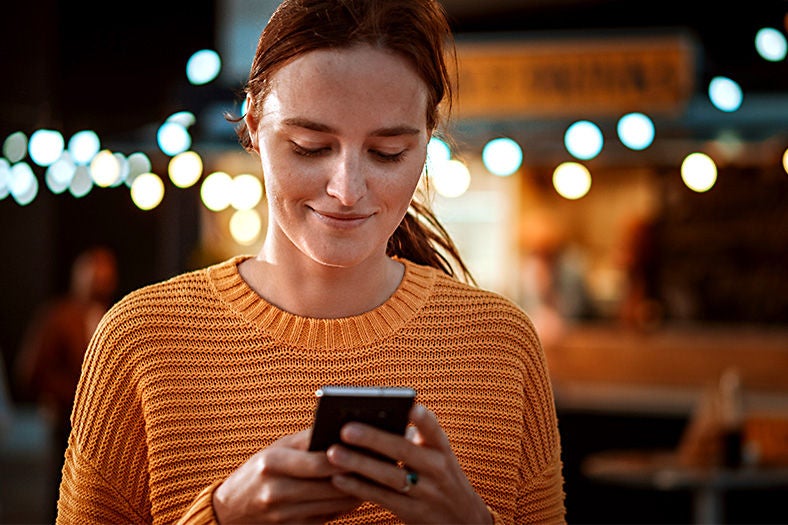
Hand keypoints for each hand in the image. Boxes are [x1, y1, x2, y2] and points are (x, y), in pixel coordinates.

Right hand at [212, 429, 361, 523]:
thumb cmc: (258, 470)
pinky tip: (357, 492)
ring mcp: (284, 515)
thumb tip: (343, 428)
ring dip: (358, 490)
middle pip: (331, 486)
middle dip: (359, 474)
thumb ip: (307, 439)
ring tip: (376, 475)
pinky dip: (344, 504)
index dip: (346, 457)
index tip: (370, 448)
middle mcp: (276, 491)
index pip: (318, 462)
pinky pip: (328, 517)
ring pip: (335, 504)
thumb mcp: (276, 448)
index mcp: (272, 464)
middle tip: (384, 462)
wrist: (230, 511)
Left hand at [325, 404, 491, 523]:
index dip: (422, 419)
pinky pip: (382, 498)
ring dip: (359, 464)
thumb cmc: (439, 477)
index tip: (409, 406)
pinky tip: (338, 478)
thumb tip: (370, 420)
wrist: (463, 520)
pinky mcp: (413, 513)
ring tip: (333, 452)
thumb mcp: (437, 456)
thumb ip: (413, 439)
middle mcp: (437, 469)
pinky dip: (359, 487)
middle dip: (373, 439)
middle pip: (403, 451)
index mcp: (442, 449)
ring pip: (389, 476)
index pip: (433, 429)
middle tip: (346, 429)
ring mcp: (427, 493)